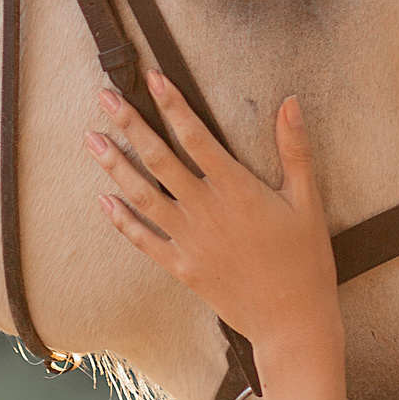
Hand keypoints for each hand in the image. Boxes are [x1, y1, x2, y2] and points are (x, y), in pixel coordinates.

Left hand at [87, 71, 339, 362]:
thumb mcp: (307, 201)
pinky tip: (103, 200)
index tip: (153, 78)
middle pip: (159, 159)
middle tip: (105, 97)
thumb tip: (290, 102)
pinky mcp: (182, 266)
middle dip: (130, 125)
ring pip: (143, 195)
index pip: (196, 136)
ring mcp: (189, 240)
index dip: (173, 104)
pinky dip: (122, 220)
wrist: (291, 321)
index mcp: (237, 189)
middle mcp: (206, 211)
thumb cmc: (305, 260)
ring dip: (114, 166)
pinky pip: (144, 239)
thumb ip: (295, 149)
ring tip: (91, 139)